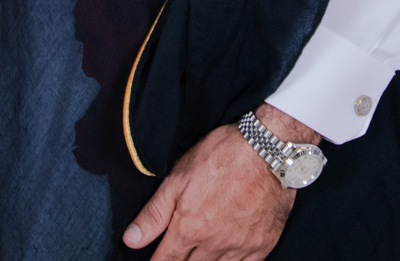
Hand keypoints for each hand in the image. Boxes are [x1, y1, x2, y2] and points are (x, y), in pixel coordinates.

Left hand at [122, 104, 309, 259]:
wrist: (268, 149)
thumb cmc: (222, 156)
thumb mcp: (179, 177)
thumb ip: (154, 213)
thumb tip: (131, 240)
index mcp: (189, 229)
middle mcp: (214, 245)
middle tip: (177, 256)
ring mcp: (240, 248)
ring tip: (199, 256)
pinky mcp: (262, 246)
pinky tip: (226, 259)